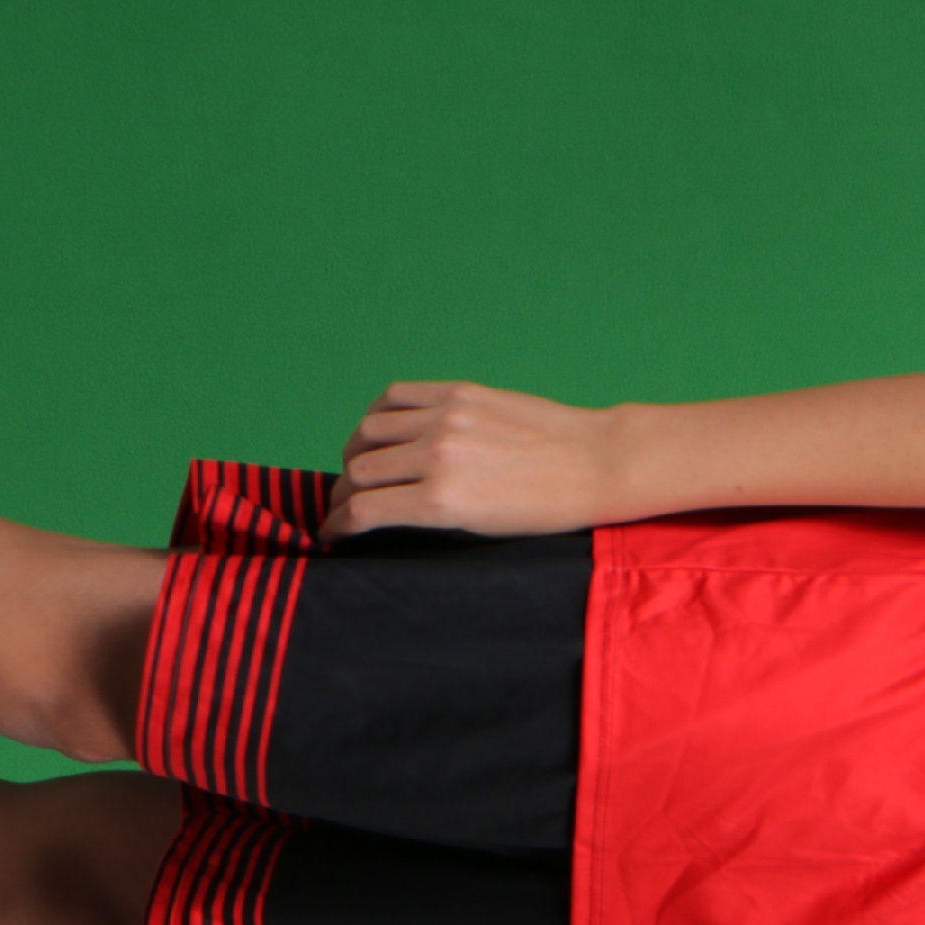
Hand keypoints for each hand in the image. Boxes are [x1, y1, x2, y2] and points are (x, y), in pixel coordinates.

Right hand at [325, 381, 610, 541]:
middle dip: (342, 493)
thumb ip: (425, 515)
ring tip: (360, 466)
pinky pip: (397, 396)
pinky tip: (382, 429)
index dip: (337, 525)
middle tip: (343, 503)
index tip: (331, 532)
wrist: (593, 464)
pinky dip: (379, 414)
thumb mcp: (479, 529)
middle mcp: (436, 455)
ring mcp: (446, 418)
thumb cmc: (544, 509)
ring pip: (369, 431)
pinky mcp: (459, 392)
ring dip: (355, 452)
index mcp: (441, 501)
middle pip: (359, 471)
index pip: (362, 511)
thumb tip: (382, 510)